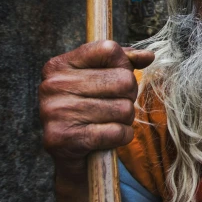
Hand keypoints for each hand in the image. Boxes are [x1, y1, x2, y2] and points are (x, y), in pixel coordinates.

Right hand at [39, 40, 154, 180]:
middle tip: (114, 106)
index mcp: (58, 65)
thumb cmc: (89, 108)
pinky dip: (122, 136)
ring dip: (125, 119)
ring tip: (108, 122)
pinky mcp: (63, 139)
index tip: (116, 78)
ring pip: (124, 109)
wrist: (69, 152)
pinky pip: (117, 132)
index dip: (124, 65)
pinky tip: (108, 137)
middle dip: (128, 96)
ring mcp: (55, 112)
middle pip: (123, 80)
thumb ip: (123, 62)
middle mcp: (52, 85)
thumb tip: (149, 56)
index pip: (109, 49)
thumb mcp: (100, 78)